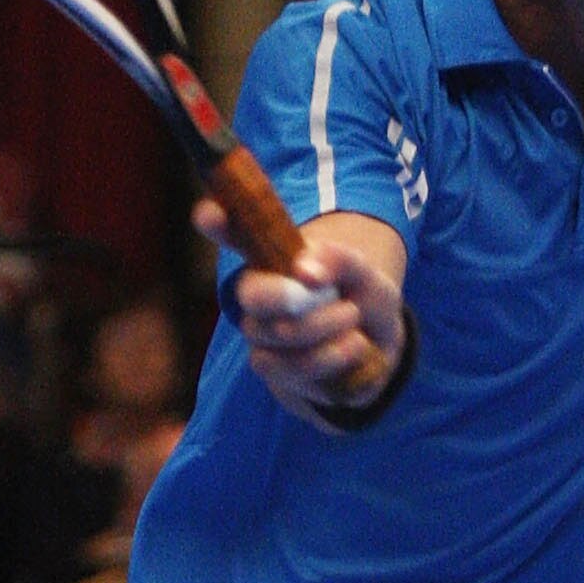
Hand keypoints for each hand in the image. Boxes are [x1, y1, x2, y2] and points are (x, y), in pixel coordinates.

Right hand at [194, 200, 406, 428]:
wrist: (376, 346)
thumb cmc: (360, 297)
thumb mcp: (364, 272)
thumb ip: (340, 260)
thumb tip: (305, 271)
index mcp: (273, 257)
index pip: (233, 233)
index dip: (215, 222)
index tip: (208, 213)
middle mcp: (257, 294)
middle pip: (251, 295)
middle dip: (293, 297)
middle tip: (332, 294)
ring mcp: (260, 334)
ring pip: (277, 334)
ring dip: (325, 326)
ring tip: (353, 317)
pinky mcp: (273, 369)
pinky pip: (290, 367)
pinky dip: (330, 356)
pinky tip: (354, 345)